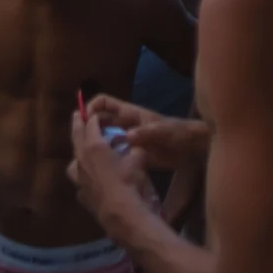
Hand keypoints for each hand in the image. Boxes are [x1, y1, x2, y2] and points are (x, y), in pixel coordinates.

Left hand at [68, 110, 160, 235]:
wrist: (120, 211)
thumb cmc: (129, 180)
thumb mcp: (138, 159)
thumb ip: (136, 149)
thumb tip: (138, 147)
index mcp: (94, 145)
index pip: (91, 124)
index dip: (94, 117)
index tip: (97, 113)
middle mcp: (82, 158)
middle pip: (76, 136)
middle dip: (77, 124)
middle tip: (76, 114)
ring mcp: (79, 177)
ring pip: (73, 161)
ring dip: (77, 153)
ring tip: (82, 152)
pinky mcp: (81, 193)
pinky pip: (80, 180)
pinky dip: (84, 176)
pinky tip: (91, 179)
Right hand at [82, 95, 209, 171]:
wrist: (191, 150)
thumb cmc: (178, 133)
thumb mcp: (164, 131)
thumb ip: (147, 132)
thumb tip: (127, 136)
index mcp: (130, 113)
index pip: (104, 103)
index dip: (91, 107)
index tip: (84, 121)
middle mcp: (125, 124)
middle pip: (100, 121)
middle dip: (88, 129)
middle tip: (81, 146)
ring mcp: (128, 139)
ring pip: (104, 138)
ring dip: (96, 146)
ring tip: (87, 160)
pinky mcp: (132, 153)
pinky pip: (114, 153)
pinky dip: (106, 158)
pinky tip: (102, 170)